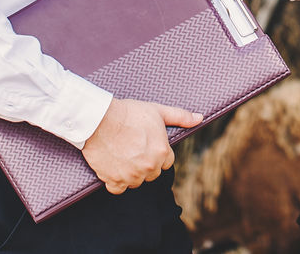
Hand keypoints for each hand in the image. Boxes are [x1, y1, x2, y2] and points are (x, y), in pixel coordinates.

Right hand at [80, 98, 201, 193]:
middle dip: (146, 164)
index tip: (146, 145)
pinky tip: (114, 168)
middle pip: (152, 173)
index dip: (157, 152)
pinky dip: (116, 182)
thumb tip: (199, 118)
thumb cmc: (129, 113)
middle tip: (134, 149)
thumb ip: (181, 117)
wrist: (100, 120)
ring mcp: (131, 176)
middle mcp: (149, 167)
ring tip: (123, 155)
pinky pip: (118, 189)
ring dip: (131, 173)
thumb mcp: (158, 111)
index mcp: (162, 152)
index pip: (166, 161)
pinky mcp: (114, 180)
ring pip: (136, 181)